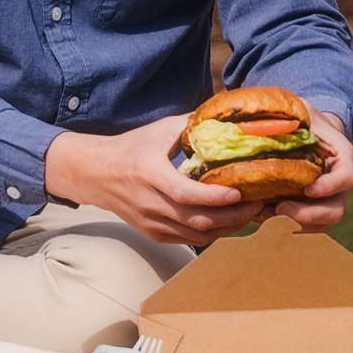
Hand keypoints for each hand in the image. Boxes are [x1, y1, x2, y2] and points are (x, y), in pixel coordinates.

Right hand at [45, 114, 257, 247]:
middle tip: (258, 204)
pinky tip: (230, 222)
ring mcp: (150, 223)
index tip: (240, 191)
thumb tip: (225, 113)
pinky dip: (212, 234)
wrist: (95, 173)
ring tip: (250, 214)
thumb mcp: (159, 130)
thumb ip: (192, 123)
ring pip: (196, 235)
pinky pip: (188, 240)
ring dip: (227, 228)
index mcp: (150, 174)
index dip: (215, 197)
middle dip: (233, 216)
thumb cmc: (131, 147)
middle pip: (197, 220)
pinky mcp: (153, 234)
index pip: (185, 194)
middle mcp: (149, 203)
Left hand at [272, 110, 352, 232]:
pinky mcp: (309, 208)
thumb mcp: (301, 109)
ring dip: (295, 224)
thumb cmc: (304, 118)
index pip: (346, 178)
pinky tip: (262, 213)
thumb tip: (258, 121)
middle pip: (335, 210)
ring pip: (321, 225)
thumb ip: (291, 115)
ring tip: (267, 214)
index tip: (307, 189)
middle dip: (309, 215)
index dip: (329, 187)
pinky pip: (303, 227)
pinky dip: (284, 226)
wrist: (307, 129)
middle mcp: (338, 183)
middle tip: (280, 207)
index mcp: (342, 157)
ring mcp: (326, 199)